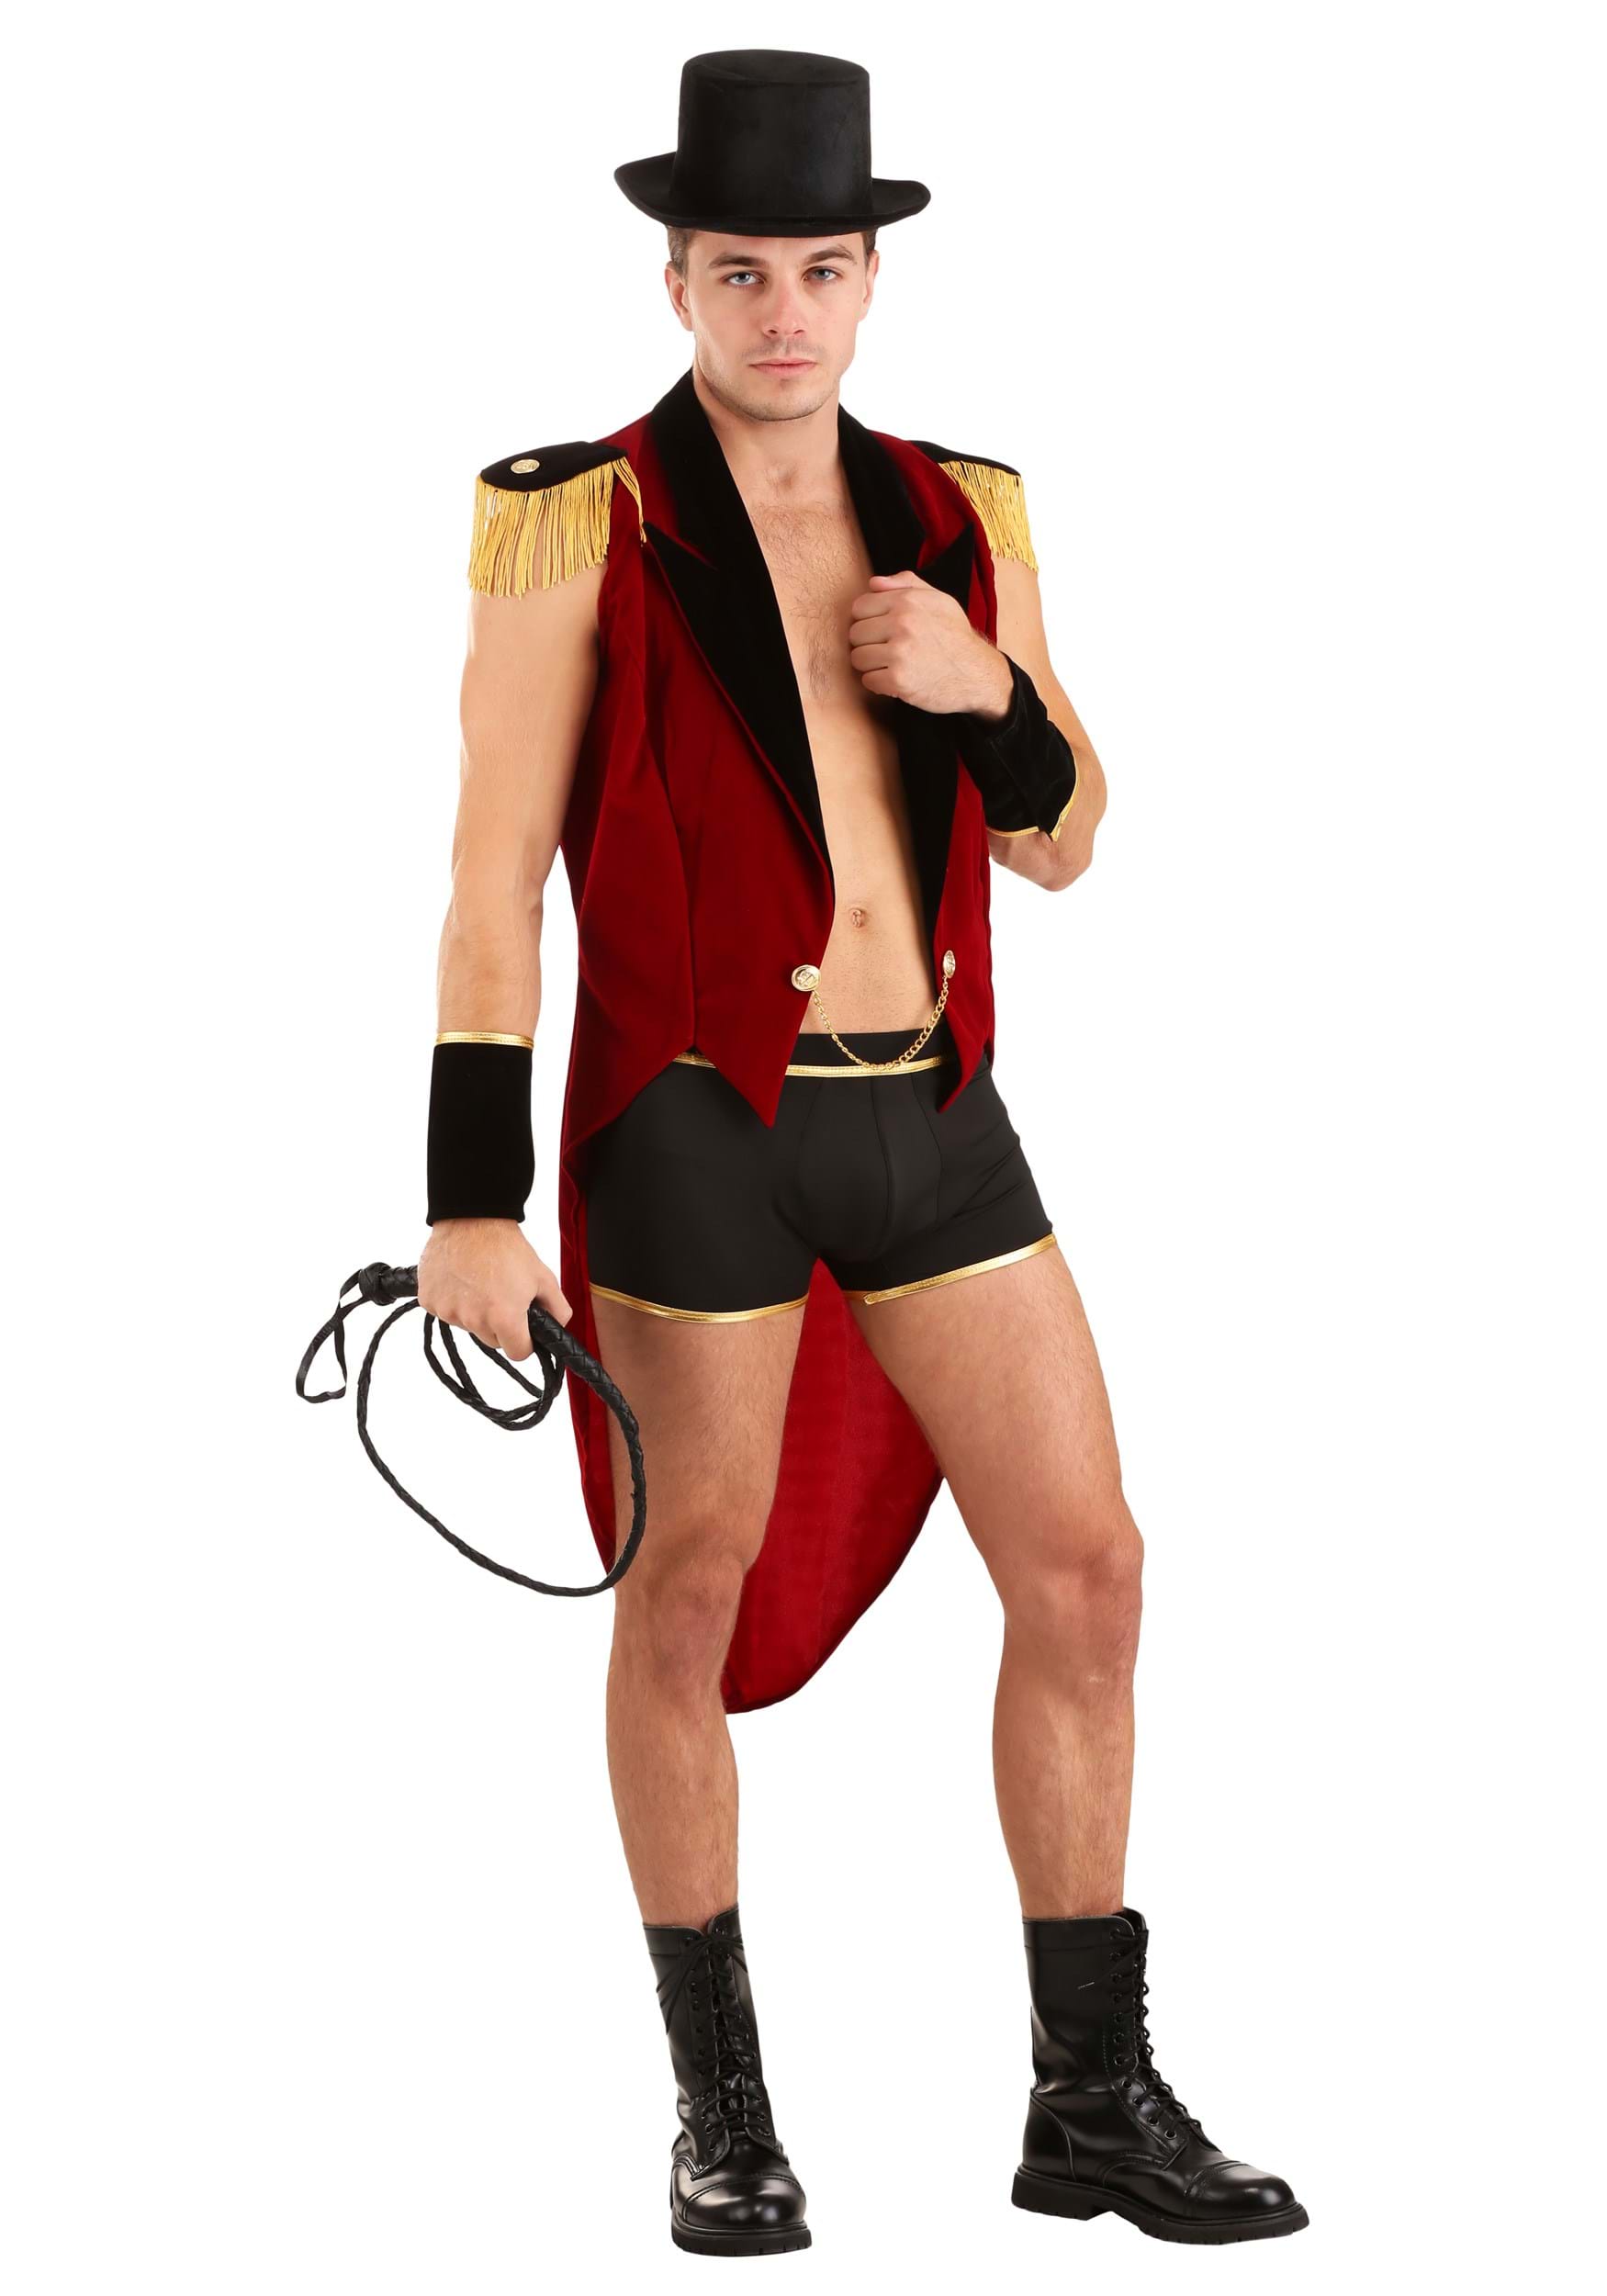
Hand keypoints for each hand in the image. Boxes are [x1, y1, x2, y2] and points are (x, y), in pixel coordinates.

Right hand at [417, 1217, 571, 1362]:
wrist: (472, 1219)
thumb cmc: (507, 1247)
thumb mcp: (543, 1277)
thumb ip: (557, 1309)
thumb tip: (557, 1329)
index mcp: (504, 1318)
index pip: (517, 1353)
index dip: (524, 1341)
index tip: (522, 1328)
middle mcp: (473, 1320)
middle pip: (491, 1340)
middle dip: (499, 1325)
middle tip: (501, 1296)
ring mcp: (448, 1310)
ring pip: (467, 1326)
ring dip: (474, 1312)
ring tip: (480, 1283)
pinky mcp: (429, 1300)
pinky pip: (445, 1311)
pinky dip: (453, 1301)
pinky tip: (460, 1279)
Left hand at [847, 570, 1013, 716]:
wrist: (976, 674)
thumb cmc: (955, 636)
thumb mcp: (939, 600)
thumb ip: (906, 584)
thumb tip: (873, 583)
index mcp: (907, 601)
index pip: (859, 607)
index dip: (867, 620)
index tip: (881, 630)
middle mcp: (902, 624)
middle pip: (855, 634)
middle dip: (868, 643)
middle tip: (888, 649)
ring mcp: (899, 653)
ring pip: (858, 658)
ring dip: (872, 665)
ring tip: (892, 664)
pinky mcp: (898, 681)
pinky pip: (868, 681)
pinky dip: (879, 684)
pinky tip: (897, 679)